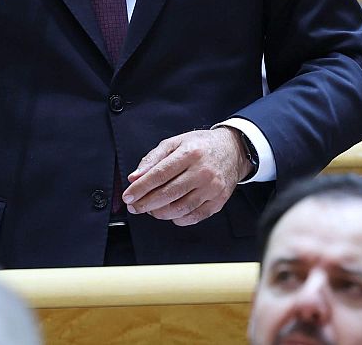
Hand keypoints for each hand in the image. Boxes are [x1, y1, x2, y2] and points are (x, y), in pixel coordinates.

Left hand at [122, 128, 246, 225]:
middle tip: (134, 206)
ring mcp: (212, 188)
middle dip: (146, 203)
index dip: (141, 188)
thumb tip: (134, 177)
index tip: (128, 196)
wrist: (233, 150)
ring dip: (159, 213)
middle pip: (168, 194)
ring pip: (180, 209)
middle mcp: (203, 171)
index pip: (159, 174)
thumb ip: (153, 159)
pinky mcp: (219, 201)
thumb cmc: (200, 146)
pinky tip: (169, 213)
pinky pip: (193, 217)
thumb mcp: (175, 143)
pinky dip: (177, 219)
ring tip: (150, 209)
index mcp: (190, 153)